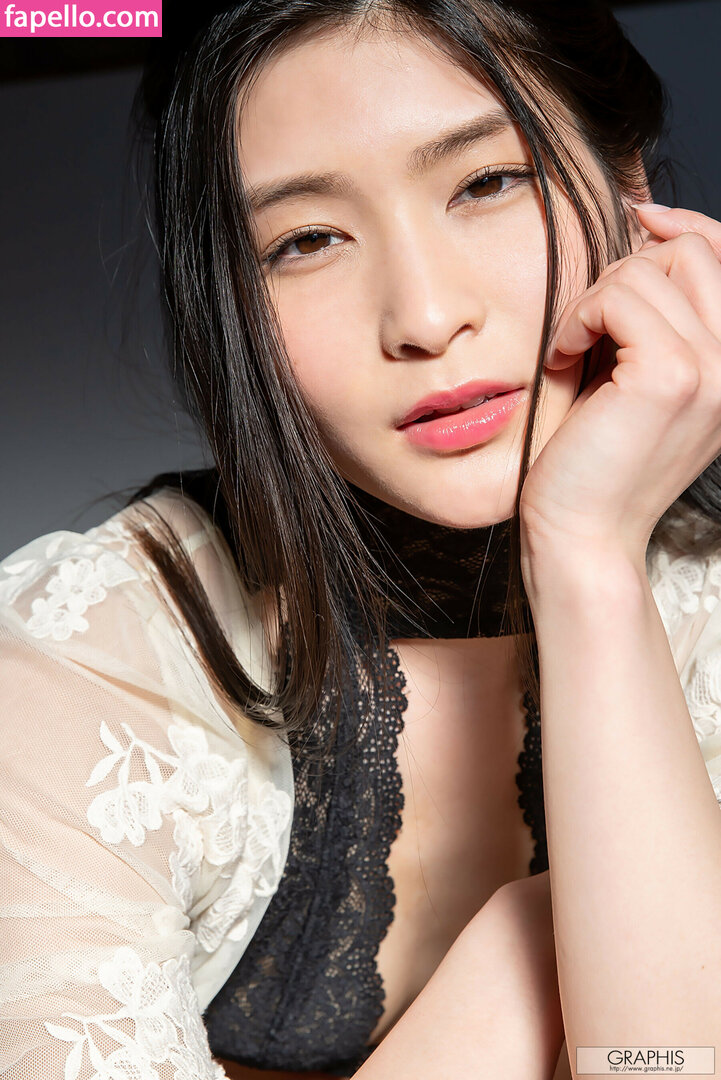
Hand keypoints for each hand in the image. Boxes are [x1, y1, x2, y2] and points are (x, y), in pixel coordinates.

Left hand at [518, 204, 720, 562]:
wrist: (583, 535)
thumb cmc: (596, 462)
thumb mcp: (639, 376)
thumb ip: (658, 316)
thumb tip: (649, 227)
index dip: (682, 224)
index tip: (636, 219)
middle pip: (690, 249)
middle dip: (623, 273)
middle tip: (585, 329)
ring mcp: (716, 370)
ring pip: (649, 268)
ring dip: (592, 302)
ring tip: (572, 352)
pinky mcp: (671, 377)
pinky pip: (617, 297)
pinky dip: (576, 320)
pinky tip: (563, 361)